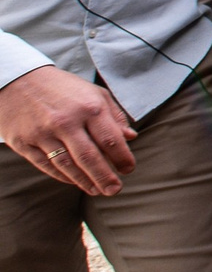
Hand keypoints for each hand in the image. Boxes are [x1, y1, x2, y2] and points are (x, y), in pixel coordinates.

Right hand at [0, 65, 137, 194]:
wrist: (19, 80)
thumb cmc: (64, 89)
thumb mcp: (94, 93)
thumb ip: (115, 116)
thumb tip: (131, 137)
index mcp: (89, 107)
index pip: (111, 139)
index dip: (122, 158)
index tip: (129, 169)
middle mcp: (66, 121)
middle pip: (89, 157)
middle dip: (105, 177)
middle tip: (115, 190)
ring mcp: (43, 133)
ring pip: (67, 165)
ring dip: (84, 181)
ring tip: (97, 191)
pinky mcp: (24, 142)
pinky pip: (46, 165)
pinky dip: (62, 176)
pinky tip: (75, 181)